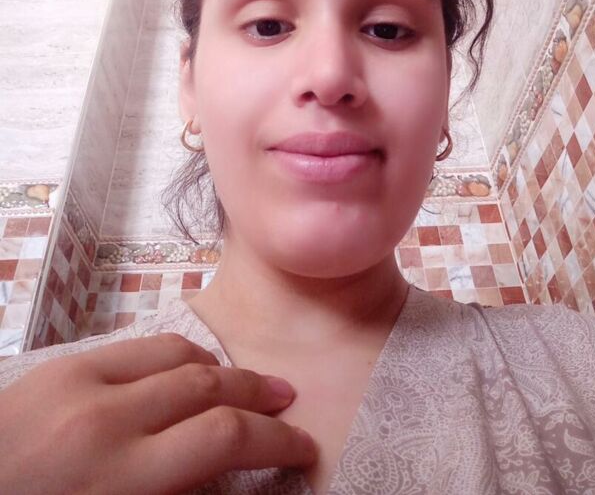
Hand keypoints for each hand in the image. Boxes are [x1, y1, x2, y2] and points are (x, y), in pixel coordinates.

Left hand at [0, 332, 315, 493]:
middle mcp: (104, 416)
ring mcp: (79, 380)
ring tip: (246, 384)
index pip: (222, 438)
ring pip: (175, 353)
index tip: (301, 448)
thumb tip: (227, 471)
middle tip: (287, 404)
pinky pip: (135, 348)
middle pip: (207, 385)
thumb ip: (175, 493)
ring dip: (220, 367)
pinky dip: (174, 357)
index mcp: (117, 477)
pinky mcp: (60, 364)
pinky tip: (188, 371)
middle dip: (257, 394)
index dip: (275, 441)